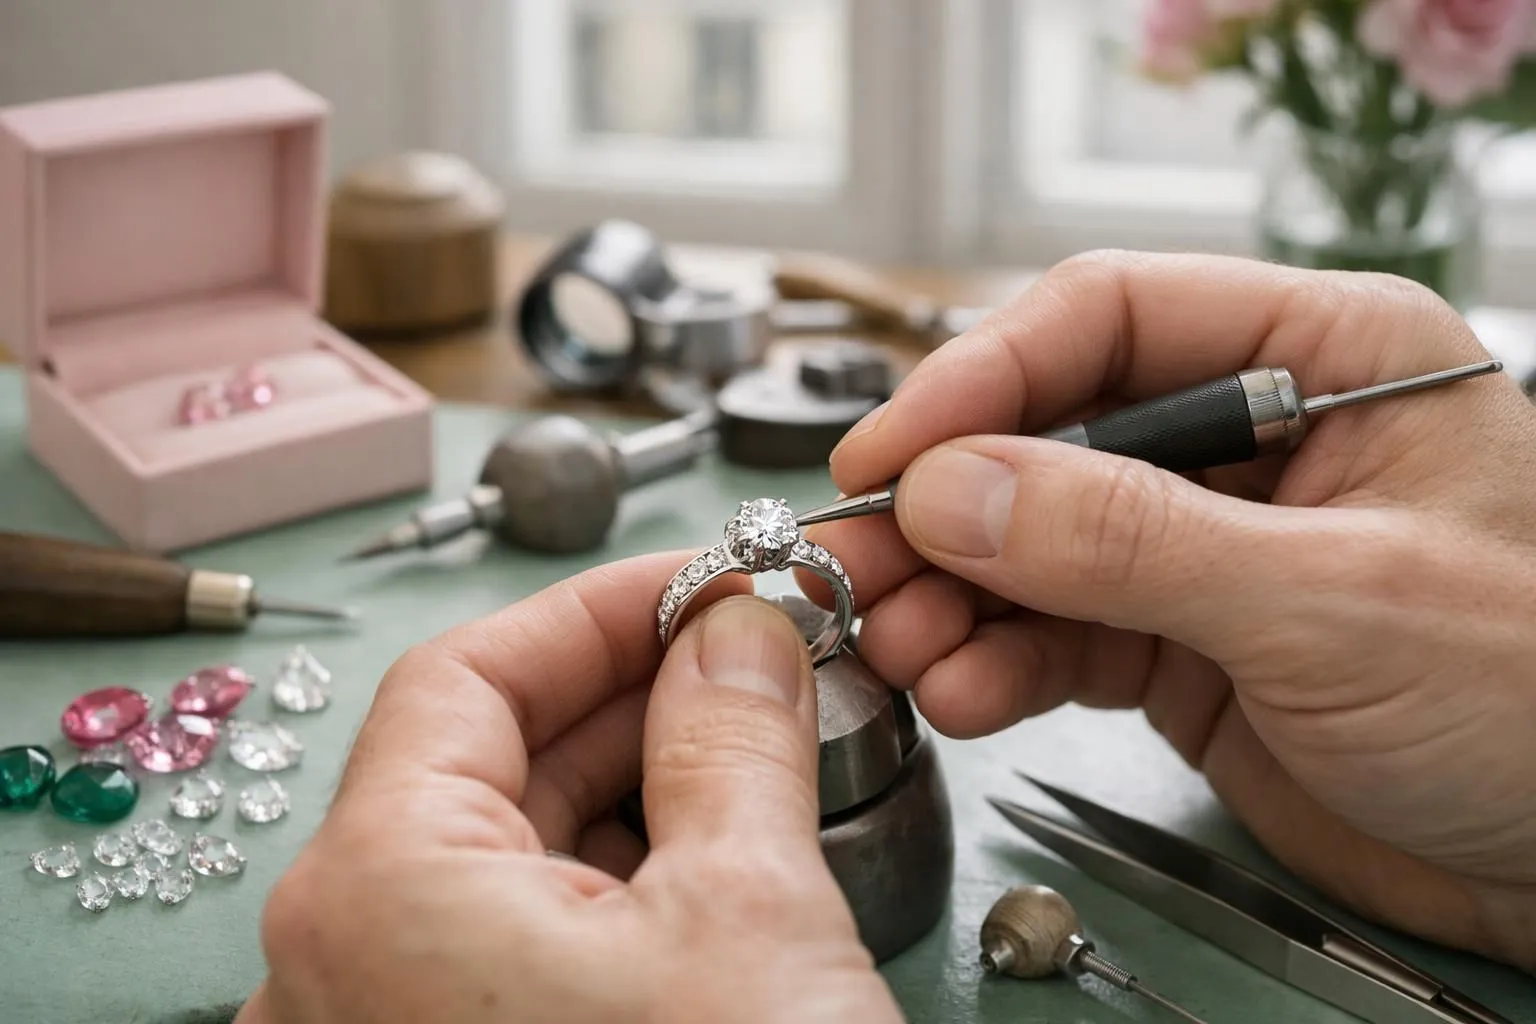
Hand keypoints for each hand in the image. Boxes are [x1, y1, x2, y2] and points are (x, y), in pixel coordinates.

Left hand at [235, 556, 900, 1023]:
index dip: (595, 610)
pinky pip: (526, 940)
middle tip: (746, 656)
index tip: (693, 583)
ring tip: (754, 745)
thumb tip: (738, 635)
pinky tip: (716, 853)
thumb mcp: (749, 909)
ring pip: (512, 853)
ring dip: (638, 785)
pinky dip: (621, 880)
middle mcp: (348, 970)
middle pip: (487, 760)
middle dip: (634, 695)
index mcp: (376, 893)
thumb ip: (735, 735)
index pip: (467, 675)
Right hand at [814, 250, 1535, 969]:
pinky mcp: (1176, 645)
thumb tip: (950, 487)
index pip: (1106, 317)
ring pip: (1032, 541)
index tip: (884, 454)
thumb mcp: (1332, 599)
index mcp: (1320, 355)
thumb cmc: (1535, 698)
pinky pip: (1053, 632)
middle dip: (945, 505)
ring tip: (901, 646)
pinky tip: (960, 690)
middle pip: (1047, 432)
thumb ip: (1131, 539)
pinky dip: (994, 661)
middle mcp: (1247, 436)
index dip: (978, 377)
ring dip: (952, 593)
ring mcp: (1202, 546)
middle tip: (857, 564)